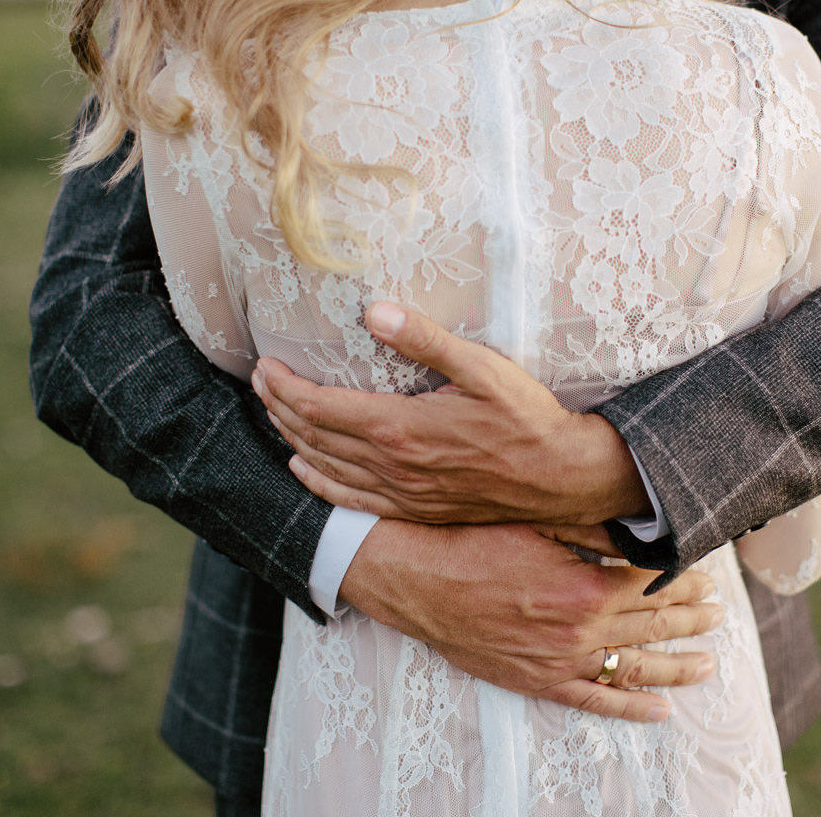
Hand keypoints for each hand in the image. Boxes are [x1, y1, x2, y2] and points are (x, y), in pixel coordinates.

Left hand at [251, 302, 650, 524]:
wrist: (559, 478)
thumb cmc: (526, 417)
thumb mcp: (482, 367)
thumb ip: (426, 340)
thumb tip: (376, 310)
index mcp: (400, 426)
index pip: (321, 406)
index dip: (285, 387)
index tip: (266, 366)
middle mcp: (392, 465)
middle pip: (314, 436)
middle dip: (279, 406)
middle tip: (261, 380)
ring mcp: (401, 493)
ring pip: (326, 468)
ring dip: (292, 438)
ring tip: (273, 413)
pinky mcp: (414, 510)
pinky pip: (351, 502)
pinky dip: (318, 483)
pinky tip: (303, 469)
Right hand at [341, 521, 720, 721]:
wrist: (418, 581)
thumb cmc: (474, 541)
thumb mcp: (538, 523)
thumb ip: (594, 529)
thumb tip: (641, 523)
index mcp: (584, 587)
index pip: (652, 585)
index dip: (683, 578)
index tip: (705, 574)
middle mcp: (579, 631)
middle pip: (652, 626)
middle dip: (691, 618)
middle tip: (718, 611)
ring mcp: (560, 662)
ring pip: (634, 669)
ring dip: (677, 665)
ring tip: (709, 662)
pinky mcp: (538, 681)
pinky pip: (594, 701)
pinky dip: (630, 708)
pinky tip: (661, 710)